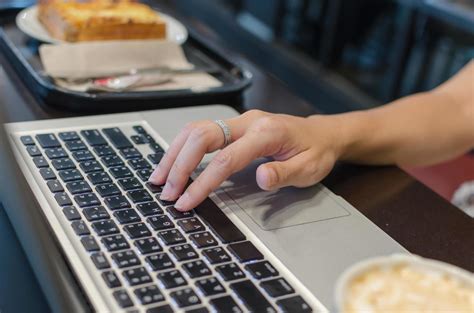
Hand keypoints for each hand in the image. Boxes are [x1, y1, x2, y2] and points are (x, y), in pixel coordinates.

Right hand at [148, 110, 343, 210]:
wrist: (322, 133)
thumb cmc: (316, 152)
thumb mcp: (309, 169)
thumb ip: (284, 173)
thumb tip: (260, 177)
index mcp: (266, 133)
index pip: (226, 159)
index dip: (203, 182)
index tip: (185, 202)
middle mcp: (248, 122)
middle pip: (202, 136)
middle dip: (180, 164)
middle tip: (166, 191)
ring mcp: (240, 121)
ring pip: (196, 129)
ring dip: (174, 153)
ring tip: (159, 177)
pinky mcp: (234, 125)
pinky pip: (201, 131)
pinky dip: (183, 147)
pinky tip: (173, 162)